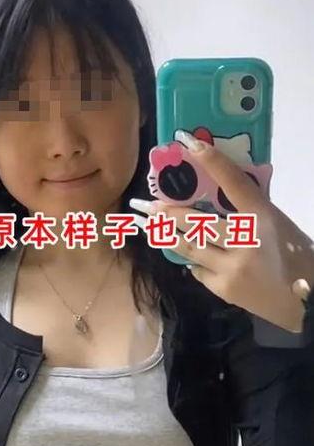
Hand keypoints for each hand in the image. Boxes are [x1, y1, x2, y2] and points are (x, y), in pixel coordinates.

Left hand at [130, 138, 313, 332]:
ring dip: (166, 235)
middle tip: (148, 205)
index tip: (190, 144)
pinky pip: (197, 270)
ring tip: (149, 226)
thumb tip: (218, 193)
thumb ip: (249, 211)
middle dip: (168, 213)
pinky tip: (194, 260)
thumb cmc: (294, 256)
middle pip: (197, 222)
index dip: (212, 162)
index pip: (234, 182)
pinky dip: (194, 262)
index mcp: (263, 217)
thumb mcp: (276, 225)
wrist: (306, 301)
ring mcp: (232, 266)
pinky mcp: (223, 287)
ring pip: (188, 246)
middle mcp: (245, 239)